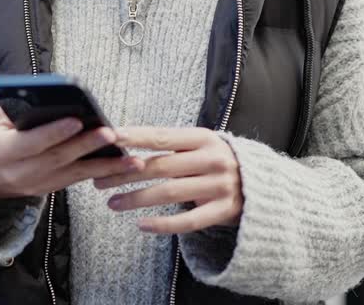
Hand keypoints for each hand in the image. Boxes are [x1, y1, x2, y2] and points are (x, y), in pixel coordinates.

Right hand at [0, 106, 142, 202]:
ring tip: (132, 158)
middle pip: (58, 159)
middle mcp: (20, 172)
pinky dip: (102, 172)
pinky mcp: (49, 189)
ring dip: (106, 166)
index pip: (30, 143)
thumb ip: (16, 110)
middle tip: (111, 132)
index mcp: (1, 152)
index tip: (76, 120)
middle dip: (87, 146)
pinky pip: (78, 180)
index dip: (53, 133)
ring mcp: (36, 185)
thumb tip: (46, 95)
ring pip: (75, 175)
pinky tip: (124, 165)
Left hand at [94, 127, 242, 234]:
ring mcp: (219, 186)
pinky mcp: (224, 211)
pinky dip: (162, 224)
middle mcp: (212, 159)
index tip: (108, 138)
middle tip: (98, 178)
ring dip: (135, 199)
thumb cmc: (219, 163)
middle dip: (125, 173)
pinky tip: (141, 225)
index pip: (161, 137)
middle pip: (159, 166)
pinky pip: (187, 221)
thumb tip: (124, 144)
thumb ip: (172, 145)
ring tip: (111, 202)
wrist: (265, 186)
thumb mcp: (202, 146)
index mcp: (204, 138)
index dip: (133, 137)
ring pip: (168, 193)